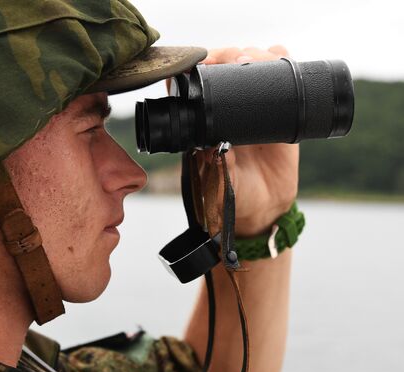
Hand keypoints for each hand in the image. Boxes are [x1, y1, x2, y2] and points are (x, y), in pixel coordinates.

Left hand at [197, 46, 298, 236]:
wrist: (264, 208)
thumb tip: (219, 146)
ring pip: (252, 65)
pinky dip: (282, 61)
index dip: (198, 67)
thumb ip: (221, 170)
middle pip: (224, 67)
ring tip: (256, 59)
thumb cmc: (235, 198)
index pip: (195, 85)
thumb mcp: (222, 185)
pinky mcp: (280, 110)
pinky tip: (280, 61)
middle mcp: (226, 111)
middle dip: (228, 55)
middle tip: (239, 59)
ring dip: (254, 55)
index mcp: (204, 124)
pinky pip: (283, 78)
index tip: (206, 62)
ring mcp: (252, 108)